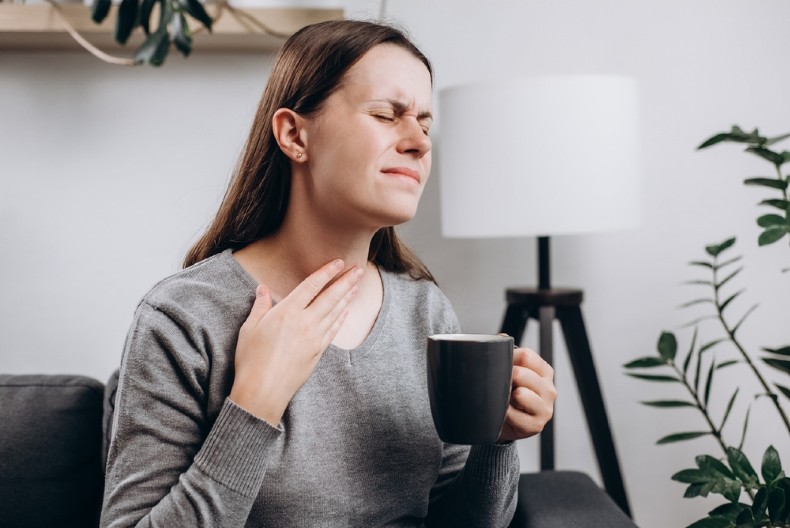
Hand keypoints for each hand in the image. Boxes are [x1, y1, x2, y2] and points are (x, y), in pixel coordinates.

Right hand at [229, 259, 362, 424]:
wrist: (263, 391)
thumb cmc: (251, 360)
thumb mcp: (250, 328)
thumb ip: (260, 306)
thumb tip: (262, 288)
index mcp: (287, 312)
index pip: (312, 285)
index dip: (327, 272)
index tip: (338, 262)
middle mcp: (304, 322)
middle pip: (330, 296)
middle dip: (346, 281)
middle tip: (359, 270)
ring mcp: (314, 338)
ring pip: (335, 312)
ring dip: (347, 296)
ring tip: (356, 285)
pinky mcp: (318, 352)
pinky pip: (333, 329)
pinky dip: (341, 317)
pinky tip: (346, 310)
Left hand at [497, 346, 556, 441]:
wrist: (503, 421)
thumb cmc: (508, 393)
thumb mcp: (510, 370)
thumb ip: (507, 352)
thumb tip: (502, 338)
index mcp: (544, 371)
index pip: (526, 355)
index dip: (508, 357)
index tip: (500, 364)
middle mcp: (549, 389)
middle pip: (521, 373)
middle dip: (506, 378)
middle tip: (500, 384)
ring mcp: (545, 408)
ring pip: (520, 394)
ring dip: (506, 396)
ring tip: (504, 399)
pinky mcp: (536, 425)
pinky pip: (513, 414)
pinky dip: (504, 413)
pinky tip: (504, 413)